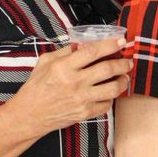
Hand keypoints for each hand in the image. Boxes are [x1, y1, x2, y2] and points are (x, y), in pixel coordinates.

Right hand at [10, 38, 132, 136]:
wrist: (30, 115)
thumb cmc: (36, 88)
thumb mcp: (45, 62)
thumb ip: (65, 51)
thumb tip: (83, 43)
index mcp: (64, 67)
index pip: (93, 51)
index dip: (110, 45)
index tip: (120, 41)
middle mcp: (74, 83)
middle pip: (108, 69)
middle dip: (123, 63)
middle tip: (128, 61)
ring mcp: (81, 99)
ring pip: (112, 88)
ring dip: (123, 81)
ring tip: (124, 77)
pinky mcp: (84, 113)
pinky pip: (106, 105)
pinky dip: (111, 98)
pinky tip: (110, 93)